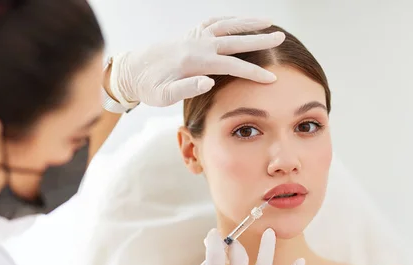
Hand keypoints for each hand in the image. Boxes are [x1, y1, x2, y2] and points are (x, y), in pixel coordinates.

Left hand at [109, 17, 285, 106]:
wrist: (132, 70)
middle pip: (234, 40)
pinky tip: (241, 22)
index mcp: (194, 62)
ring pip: (226, 26)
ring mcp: (194, 37)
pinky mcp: (191, 35)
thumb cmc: (148, 87)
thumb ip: (186, 89)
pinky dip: (230, 20)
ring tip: (269, 23)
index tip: (271, 78)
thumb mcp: (163, 96)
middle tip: (280, 38)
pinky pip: (214, 23)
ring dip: (248, 23)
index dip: (253, 72)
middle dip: (259, 40)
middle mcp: (197, 44)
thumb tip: (209, 81)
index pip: (231, 66)